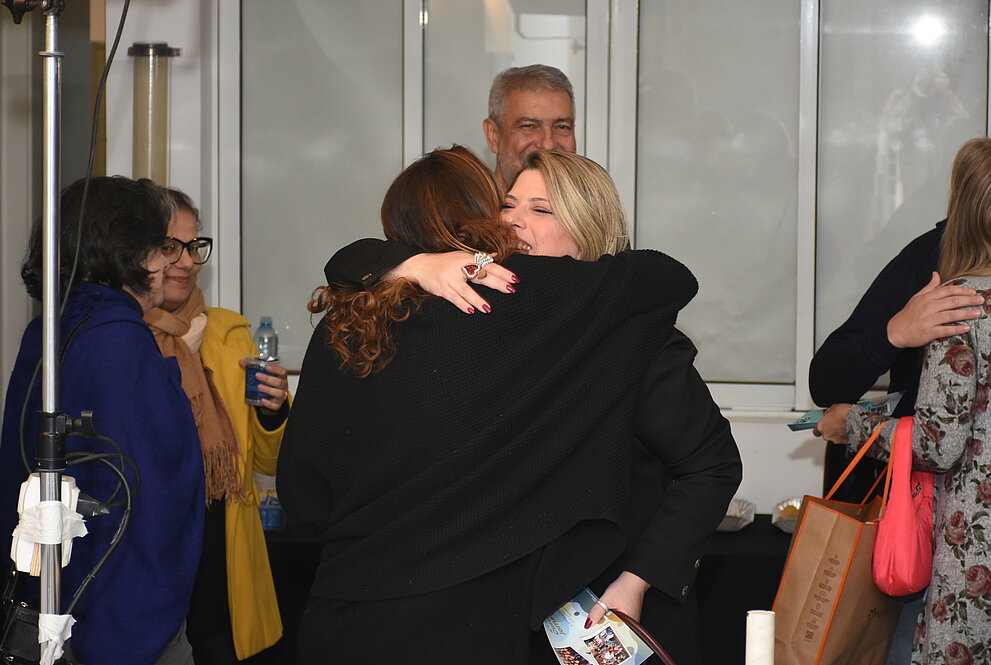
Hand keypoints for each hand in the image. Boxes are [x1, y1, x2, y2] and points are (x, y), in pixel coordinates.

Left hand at [238, 358, 288, 411]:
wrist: (272, 397)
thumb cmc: (269, 383)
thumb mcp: (264, 375)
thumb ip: (253, 368)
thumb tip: (242, 362)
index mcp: (281, 377)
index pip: (282, 372)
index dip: (275, 369)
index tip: (267, 367)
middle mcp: (283, 386)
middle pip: (279, 382)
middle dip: (268, 379)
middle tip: (257, 375)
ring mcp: (281, 396)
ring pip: (279, 393)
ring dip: (268, 390)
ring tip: (259, 387)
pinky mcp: (277, 404)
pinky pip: (275, 405)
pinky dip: (269, 403)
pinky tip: (262, 400)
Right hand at [384, 251, 518, 313]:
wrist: (419, 266)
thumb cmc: (444, 262)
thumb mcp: (461, 256)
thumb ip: (479, 257)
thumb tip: (495, 255)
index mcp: (467, 259)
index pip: (488, 265)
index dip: (502, 272)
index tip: (515, 279)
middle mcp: (460, 267)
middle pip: (481, 276)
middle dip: (497, 283)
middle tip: (511, 290)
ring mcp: (450, 278)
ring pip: (466, 290)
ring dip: (477, 299)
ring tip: (488, 309)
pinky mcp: (442, 288)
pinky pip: (454, 297)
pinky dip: (462, 304)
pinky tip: (471, 311)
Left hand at [585, 571, 649, 628]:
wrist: (634, 579)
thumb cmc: (625, 588)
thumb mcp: (607, 599)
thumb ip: (597, 612)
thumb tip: (589, 623)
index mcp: (627, 625)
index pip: (610, 634)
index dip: (599, 632)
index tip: (591, 628)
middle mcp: (631, 626)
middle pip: (612, 631)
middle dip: (603, 626)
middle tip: (597, 619)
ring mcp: (630, 622)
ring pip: (614, 626)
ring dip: (607, 622)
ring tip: (604, 614)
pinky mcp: (628, 617)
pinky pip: (617, 621)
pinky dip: (611, 617)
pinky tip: (608, 612)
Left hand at [813, 404, 850, 442]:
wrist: (857, 420)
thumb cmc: (845, 414)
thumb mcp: (834, 407)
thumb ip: (829, 412)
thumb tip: (830, 412)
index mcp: (821, 427)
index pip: (815, 431)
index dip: (819, 428)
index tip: (822, 425)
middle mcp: (827, 435)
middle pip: (825, 434)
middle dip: (830, 429)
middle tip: (835, 423)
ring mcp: (835, 440)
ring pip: (834, 437)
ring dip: (837, 432)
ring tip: (843, 425)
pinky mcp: (844, 442)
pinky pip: (842, 439)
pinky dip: (844, 435)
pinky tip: (848, 429)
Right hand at [887, 272, 982, 347]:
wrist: (896, 331)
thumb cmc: (908, 314)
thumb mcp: (917, 297)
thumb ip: (929, 287)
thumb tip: (936, 274)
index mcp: (927, 297)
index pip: (948, 290)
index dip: (962, 291)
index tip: (973, 292)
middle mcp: (929, 307)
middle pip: (953, 301)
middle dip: (969, 300)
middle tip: (981, 301)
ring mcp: (929, 319)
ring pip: (951, 314)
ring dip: (966, 313)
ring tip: (977, 313)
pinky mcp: (929, 332)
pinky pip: (946, 329)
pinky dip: (957, 329)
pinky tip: (966, 327)